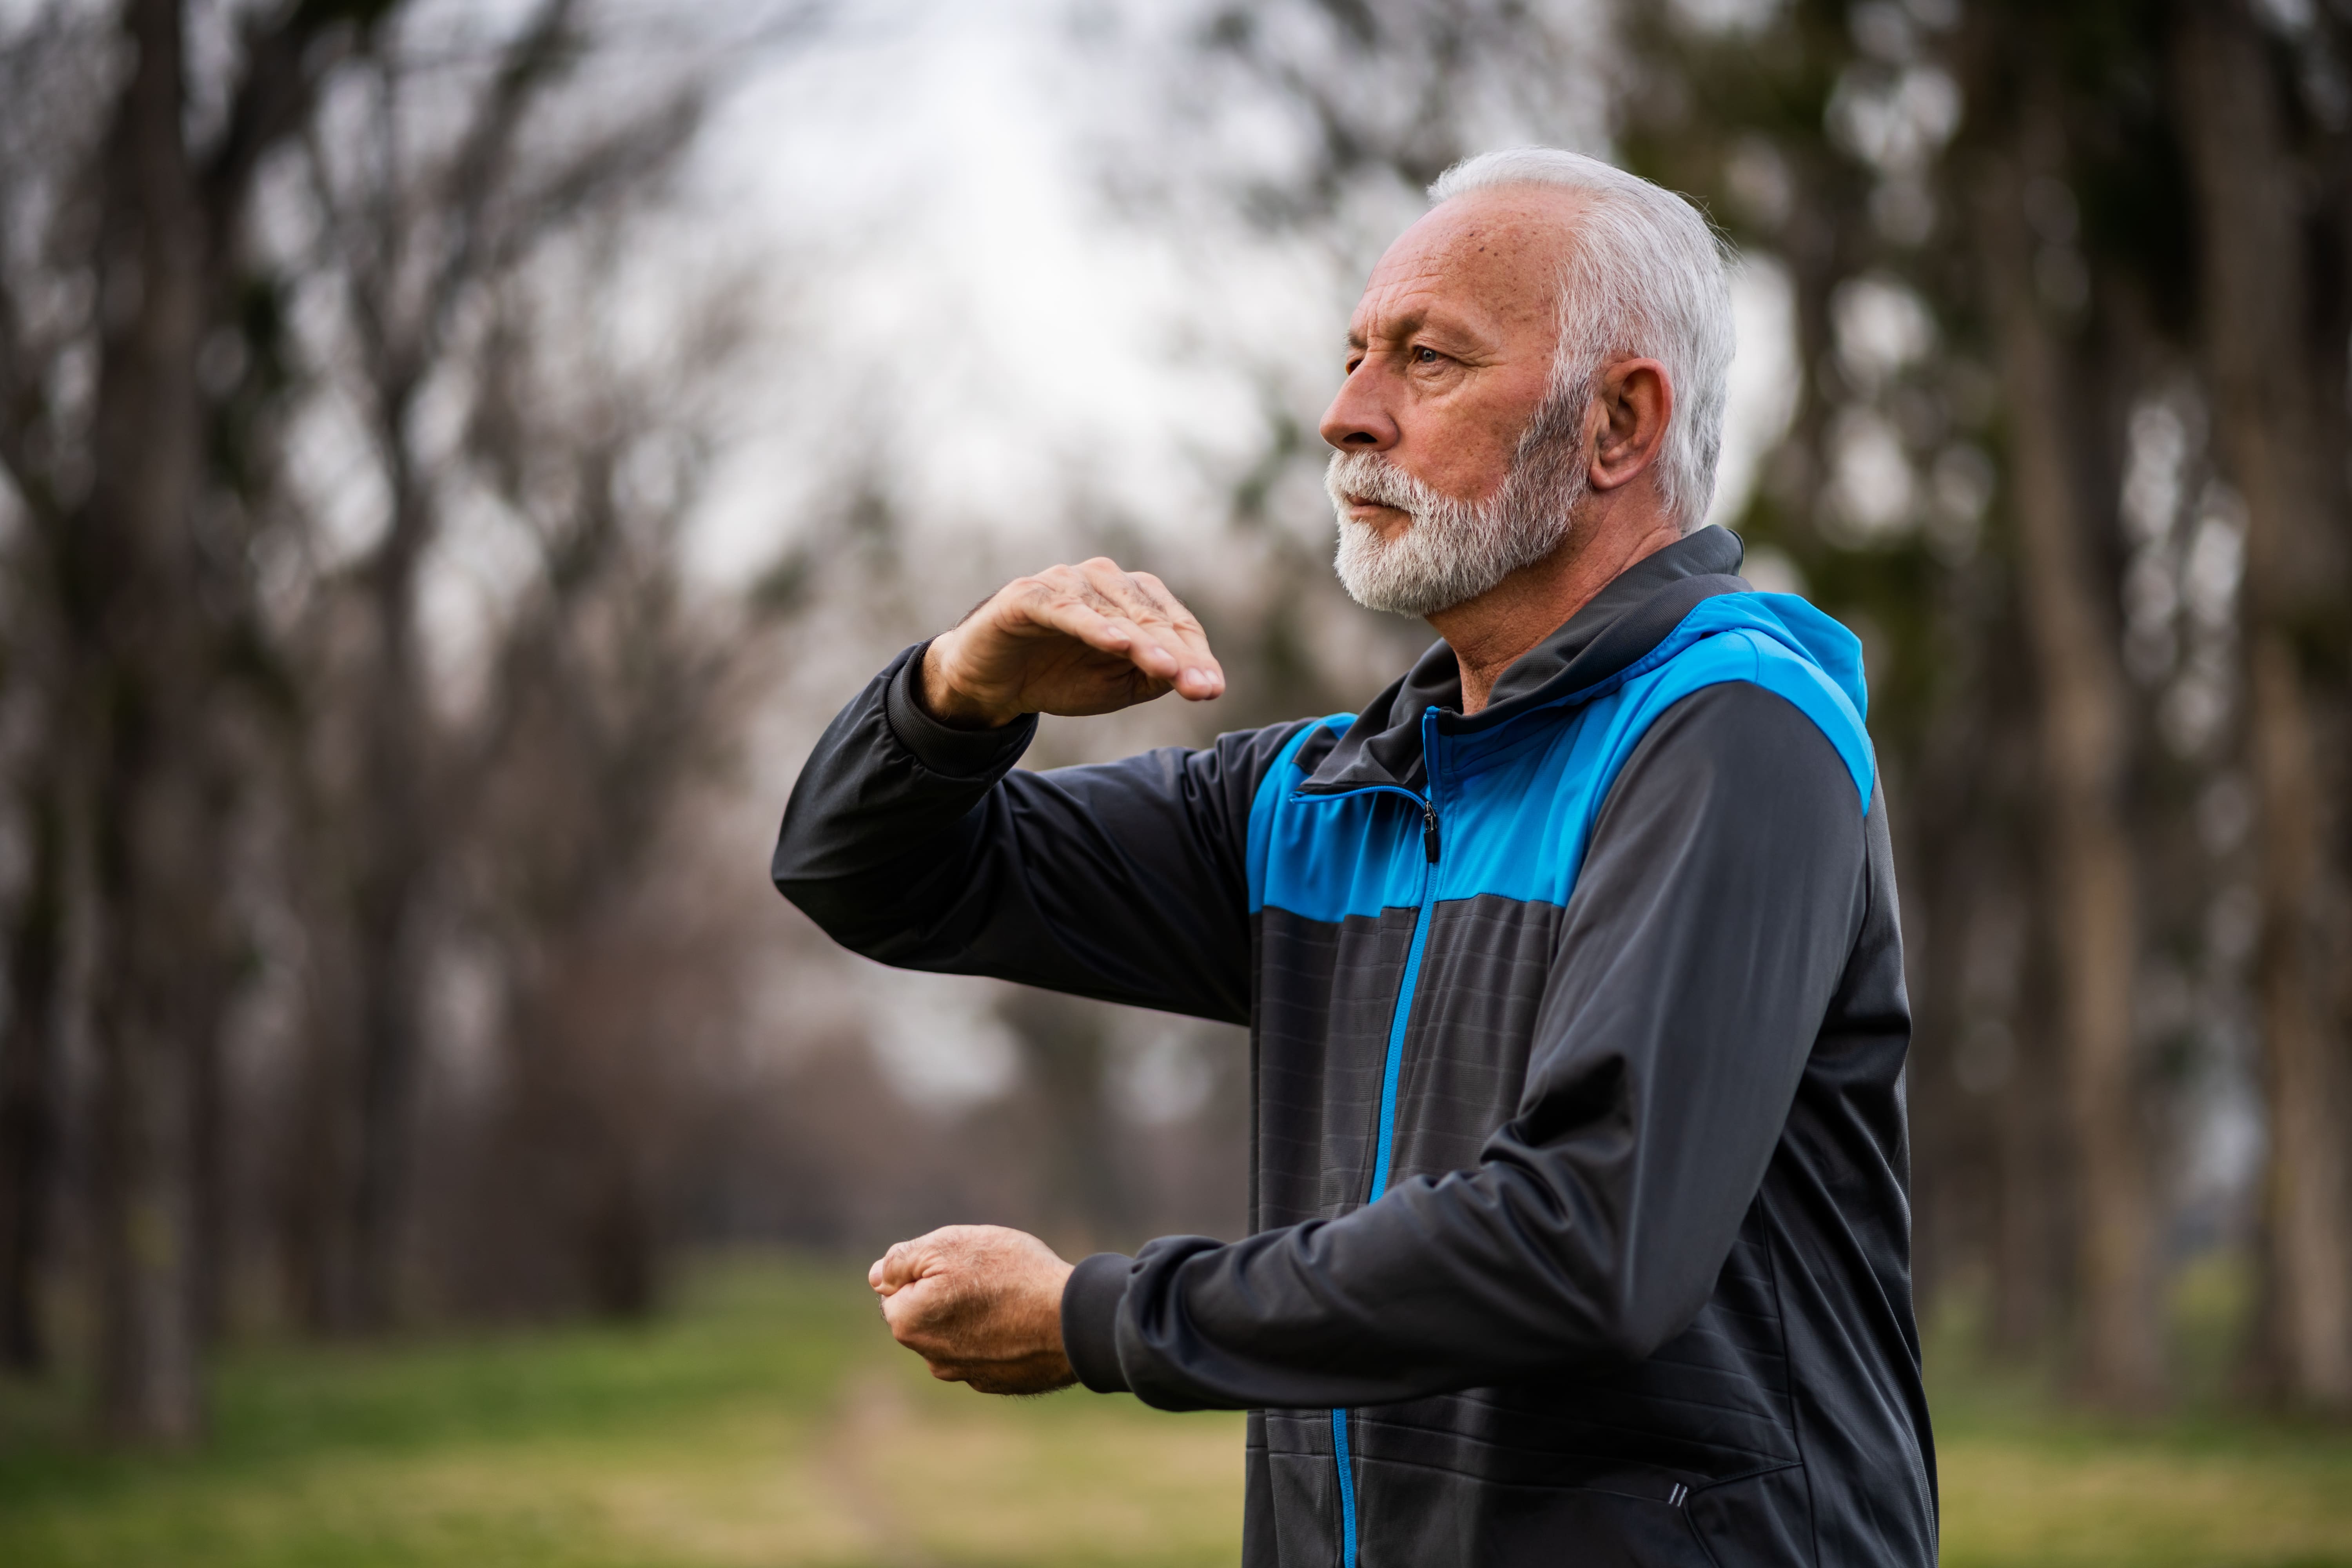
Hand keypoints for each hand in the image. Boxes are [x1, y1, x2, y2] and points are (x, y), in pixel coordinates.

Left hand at [868, 1225, 1077, 1393]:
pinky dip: (998, 1335)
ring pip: (957, 1333)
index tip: (961, 1264)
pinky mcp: (998, 1383)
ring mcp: (966, 1375)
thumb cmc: (1010, 1275)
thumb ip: (903, 1260)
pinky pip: (987, 1351)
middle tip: (986, 1276)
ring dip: (973, 1315)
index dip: (927, 1269)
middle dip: (946, 1294)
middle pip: (927, 1314)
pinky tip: (1021, 1320)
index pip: (897, 1289)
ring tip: (1008, 1297)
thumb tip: (877, 1276)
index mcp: (909, 1323)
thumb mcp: (949, 1245)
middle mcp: (931, 1359)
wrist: (1072, 1320)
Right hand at [919, 559, 1225, 728]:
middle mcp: (1103, 580)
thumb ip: (1156, 677)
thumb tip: (1203, 681)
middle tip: (1200, 688)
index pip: (1175, 623)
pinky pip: (1066, 609)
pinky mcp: (1028, 596)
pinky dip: (1092, 624)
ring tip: (1167, 669)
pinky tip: (1116, 643)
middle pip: (1152, 616)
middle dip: (1179, 655)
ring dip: (1143, 641)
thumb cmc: (1057, 675)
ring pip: (1114, 611)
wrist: (990, 682)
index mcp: (1131, 598)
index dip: (1196, 656)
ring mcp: (1065, 583)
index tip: (1213, 690)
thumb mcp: (1116, 685)